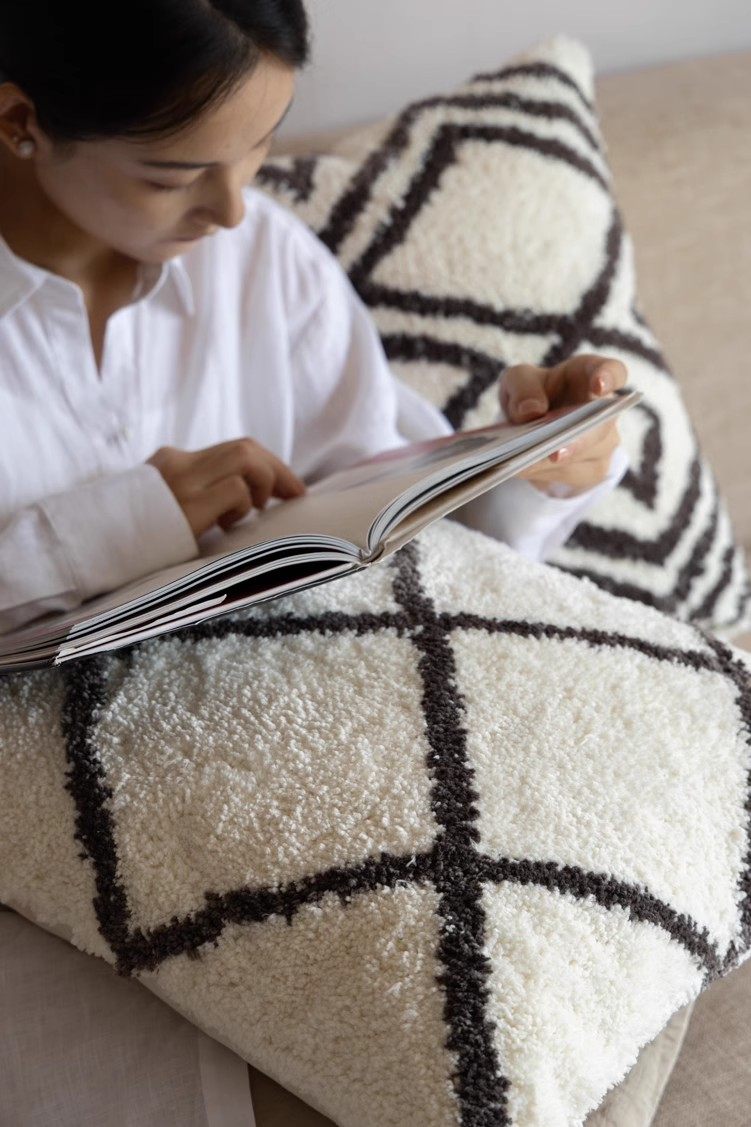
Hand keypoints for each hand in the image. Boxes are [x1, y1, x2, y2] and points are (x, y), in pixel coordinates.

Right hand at [147, 438, 306, 538]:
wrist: (89, 548)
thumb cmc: (131, 539)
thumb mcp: (163, 509)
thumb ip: (195, 498)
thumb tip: (241, 506)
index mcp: (172, 461)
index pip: (233, 448)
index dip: (268, 464)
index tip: (288, 487)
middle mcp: (178, 464)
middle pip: (245, 448)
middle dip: (279, 470)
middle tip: (296, 495)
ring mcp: (180, 482)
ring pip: (245, 458)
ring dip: (264, 483)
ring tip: (258, 510)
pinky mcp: (184, 505)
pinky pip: (235, 490)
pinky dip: (245, 505)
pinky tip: (230, 525)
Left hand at [499, 354, 627, 495]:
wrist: (528, 425)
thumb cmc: (531, 392)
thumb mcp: (518, 380)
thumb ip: (522, 386)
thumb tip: (530, 411)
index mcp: (590, 376)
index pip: (614, 372)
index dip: (609, 377)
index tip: (598, 386)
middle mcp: (605, 410)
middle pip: (602, 426)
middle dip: (578, 441)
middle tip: (554, 453)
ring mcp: (603, 442)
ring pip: (586, 457)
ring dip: (555, 463)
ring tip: (525, 464)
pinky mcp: (592, 469)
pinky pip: (571, 475)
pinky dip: (544, 473)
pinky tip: (522, 470)